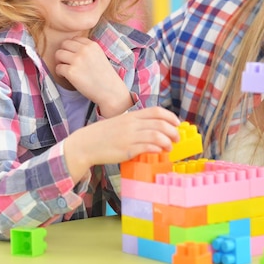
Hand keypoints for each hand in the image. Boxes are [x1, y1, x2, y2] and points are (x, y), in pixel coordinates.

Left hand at [55, 37, 131, 116]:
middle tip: (66, 62)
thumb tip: (71, 48)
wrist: (110, 91)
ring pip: (58, 54)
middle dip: (64, 53)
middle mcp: (84, 50)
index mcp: (92, 45)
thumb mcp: (100, 56)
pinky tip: (66, 77)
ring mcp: (77, 60)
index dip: (72, 47)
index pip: (74, 39)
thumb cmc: (105, 76)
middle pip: (64, 44)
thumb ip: (88, 50)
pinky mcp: (71, 72)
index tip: (74, 55)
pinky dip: (60, 73)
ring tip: (66, 69)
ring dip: (60, 62)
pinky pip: (58, 68)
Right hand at [63, 107, 180, 181]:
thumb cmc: (104, 134)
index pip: (157, 112)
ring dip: (167, 142)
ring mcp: (130, 136)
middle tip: (177, 139)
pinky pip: (147, 147)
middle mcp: (132, 124)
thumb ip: (136, 123)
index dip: (170, 117)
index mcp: (132, 115)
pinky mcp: (127, 149)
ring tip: (169, 148)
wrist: (86, 144)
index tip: (177, 123)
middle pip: (161, 124)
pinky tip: (159, 151)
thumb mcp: (121, 122)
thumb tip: (153, 128)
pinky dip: (157, 149)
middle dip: (173, 132)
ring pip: (156, 136)